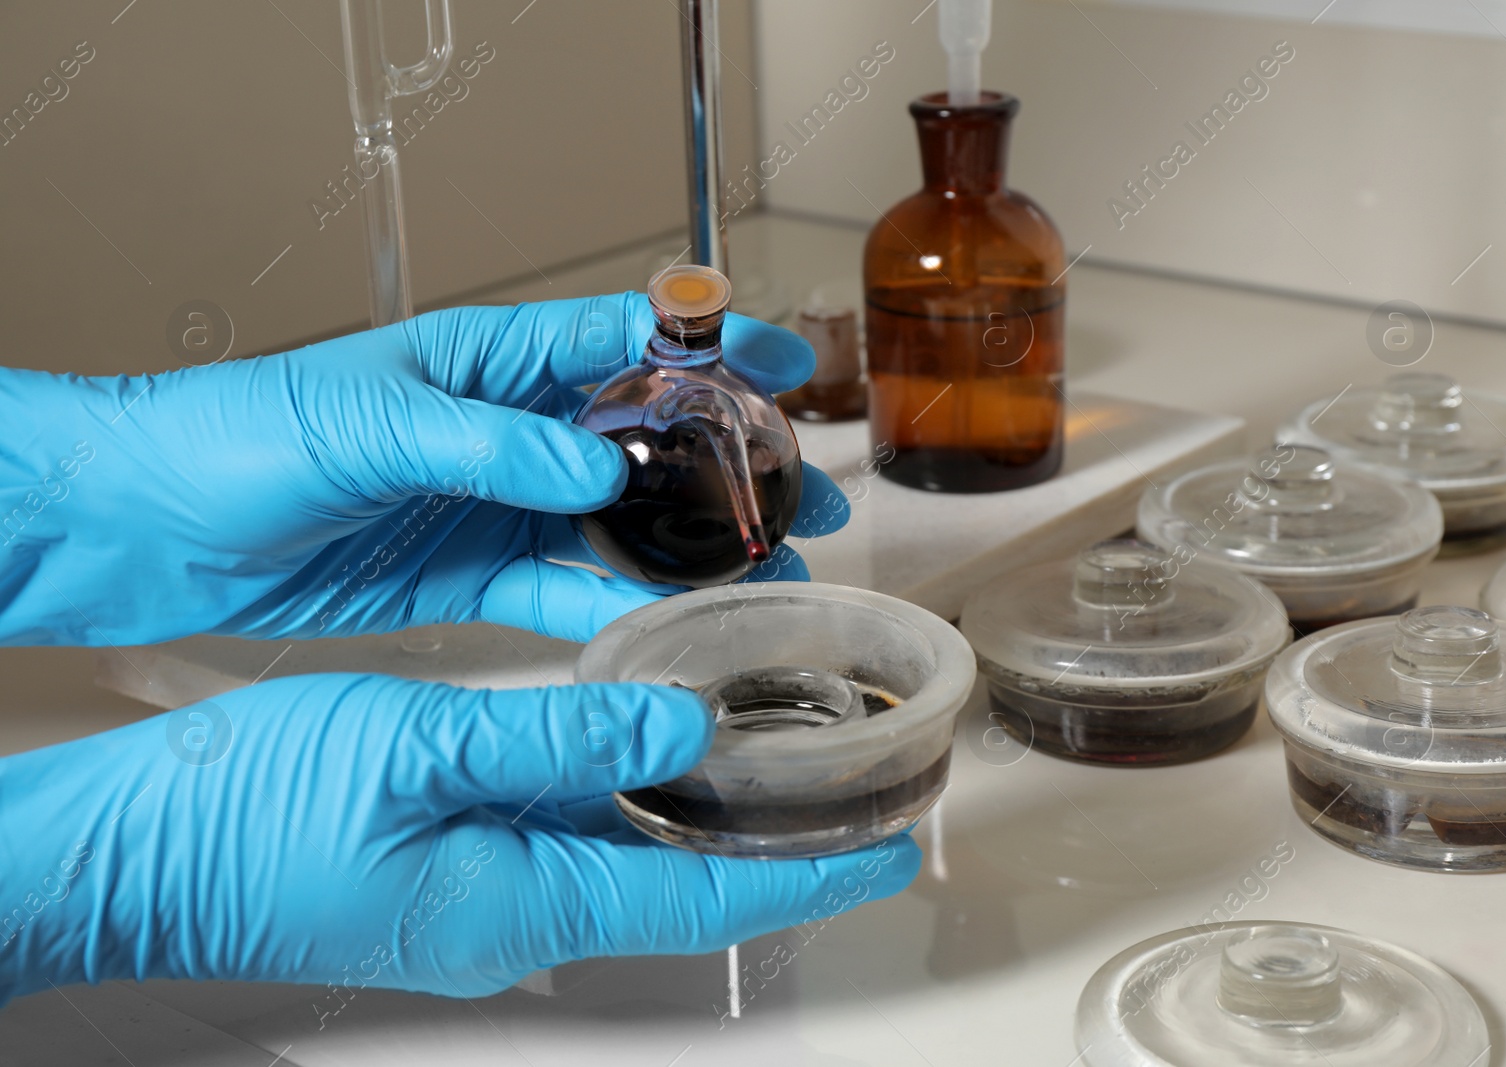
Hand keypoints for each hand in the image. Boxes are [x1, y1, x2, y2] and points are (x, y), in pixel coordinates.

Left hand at [0, 297, 848, 646]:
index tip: (790, 366)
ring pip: (618, 527)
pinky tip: (667, 635)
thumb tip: (591, 465)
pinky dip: (614, 615)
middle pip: (647, 443)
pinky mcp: (469, 577)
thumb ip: (483, 443)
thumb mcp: (364, 424)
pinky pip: (561, 594)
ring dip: (691, 552)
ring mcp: (495, 507)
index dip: (713, 348)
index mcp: (489, 362)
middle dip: (732, 468)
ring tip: (767, 577)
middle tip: (806, 499)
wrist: (153, 525)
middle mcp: (507, 433)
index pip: (624, 339)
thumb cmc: (239, 435)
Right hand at [0, 674, 919, 1006]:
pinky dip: (619, 792)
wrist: (129, 859)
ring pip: (623, 856)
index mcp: (524, 903)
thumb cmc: (244, 817)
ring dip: (699, 809)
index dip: (808, 876)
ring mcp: (478, 901)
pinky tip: (636, 735)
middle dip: (770, 840)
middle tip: (845, 784)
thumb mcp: (412, 748)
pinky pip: (562, 837)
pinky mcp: (442, 873)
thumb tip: (675, 722)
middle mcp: (516, 919)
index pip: (708, 903)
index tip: (890, 848)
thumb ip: (554, 736)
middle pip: (680, 884)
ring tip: (769, 747)